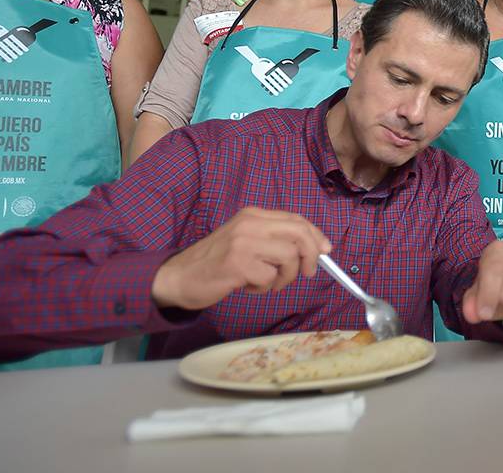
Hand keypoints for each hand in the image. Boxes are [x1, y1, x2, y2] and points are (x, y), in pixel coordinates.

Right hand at [151, 208, 330, 310]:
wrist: (177, 277)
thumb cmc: (215, 262)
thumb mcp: (245, 241)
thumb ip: (274, 239)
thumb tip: (316, 248)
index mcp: (253, 215)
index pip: (296, 219)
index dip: (315, 236)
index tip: (325, 251)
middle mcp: (249, 223)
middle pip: (299, 233)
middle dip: (310, 255)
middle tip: (307, 273)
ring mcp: (243, 242)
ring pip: (289, 257)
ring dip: (284, 277)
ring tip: (266, 282)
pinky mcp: (237, 264)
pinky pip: (270, 277)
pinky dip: (264, 287)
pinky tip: (247, 286)